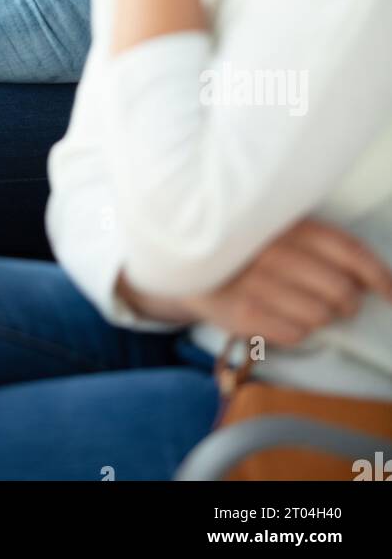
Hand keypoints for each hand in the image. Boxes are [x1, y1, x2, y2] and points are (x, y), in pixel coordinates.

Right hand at [187, 219, 391, 345]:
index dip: (379, 277)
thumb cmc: (248, 246)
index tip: (391, 294)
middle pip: (341, 291)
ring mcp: (257, 282)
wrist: (187, 258)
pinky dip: (297, 330)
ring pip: (321, 316)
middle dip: (348, 304)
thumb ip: (322, 246)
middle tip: (339, 304)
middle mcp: (275, 251)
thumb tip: (369, 278)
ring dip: (321, 318)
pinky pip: (295, 333)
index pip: (350, 252)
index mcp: (290, 225)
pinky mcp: (243, 313)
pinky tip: (282, 316)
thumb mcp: (282, 230)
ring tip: (304, 307)